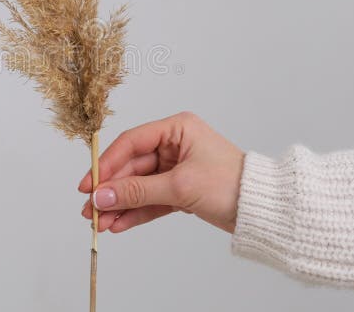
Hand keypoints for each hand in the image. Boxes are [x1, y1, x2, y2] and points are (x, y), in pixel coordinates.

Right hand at [79, 112, 244, 233]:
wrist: (264, 210)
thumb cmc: (231, 185)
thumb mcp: (179, 186)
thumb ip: (138, 192)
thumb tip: (102, 197)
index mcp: (177, 129)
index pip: (131, 143)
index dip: (106, 164)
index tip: (88, 185)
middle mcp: (174, 145)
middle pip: (131, 167)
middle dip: (111, 191)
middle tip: (90, 210)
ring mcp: (176, 168)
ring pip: (138, 186)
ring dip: (120, 205)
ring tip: (100, 223)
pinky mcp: (180, 190)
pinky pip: (150, 200)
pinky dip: (135, 212)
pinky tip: (118, 224)